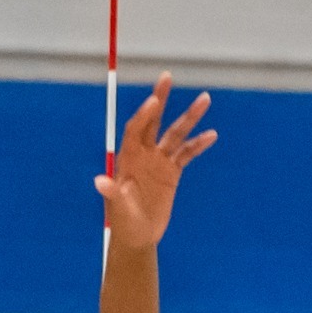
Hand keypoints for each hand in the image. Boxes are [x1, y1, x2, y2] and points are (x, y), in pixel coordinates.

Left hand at [98, 72, 217, 250]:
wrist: (138, 235)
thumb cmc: (123, 222)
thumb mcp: (117, 208)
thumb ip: (111, 193)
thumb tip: (100, 181)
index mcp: (128, 158)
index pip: (136, 129)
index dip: (145, 115)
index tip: (155, 101)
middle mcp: (144, 154)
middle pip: (154, 121)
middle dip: (161, 98)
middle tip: (167, 76)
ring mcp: (159, 162)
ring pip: (176, 134)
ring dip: (190, 117)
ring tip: (205, 99)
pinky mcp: (172, 172)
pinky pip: (187, 154)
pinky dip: (199, 144)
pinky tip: (211, 135)